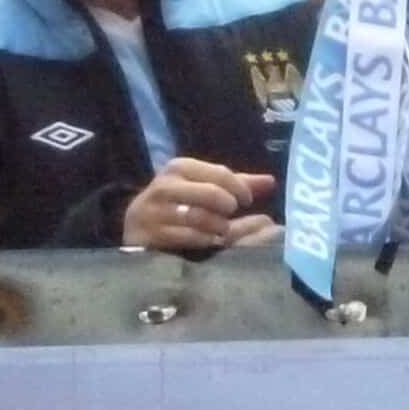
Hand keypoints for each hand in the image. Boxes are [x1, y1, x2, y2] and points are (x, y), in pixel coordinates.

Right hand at [122, 157, 275, 249]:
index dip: (238, 187)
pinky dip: (204, 239)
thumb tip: (271, 181)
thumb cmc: (179, 203)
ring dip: (218, 226)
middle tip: (231, 216)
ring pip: (198, 216)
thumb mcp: (204, 187)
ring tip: (222, 231)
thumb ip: (237, 184)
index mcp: (179, 167)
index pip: (219, 173)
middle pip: (210, 193)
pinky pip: (185, 236)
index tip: (247, 201)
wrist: (137, 228)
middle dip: (227, 207)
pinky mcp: (147, 235)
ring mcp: (152, 211)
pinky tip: (210, 242)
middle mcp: (163, 186)